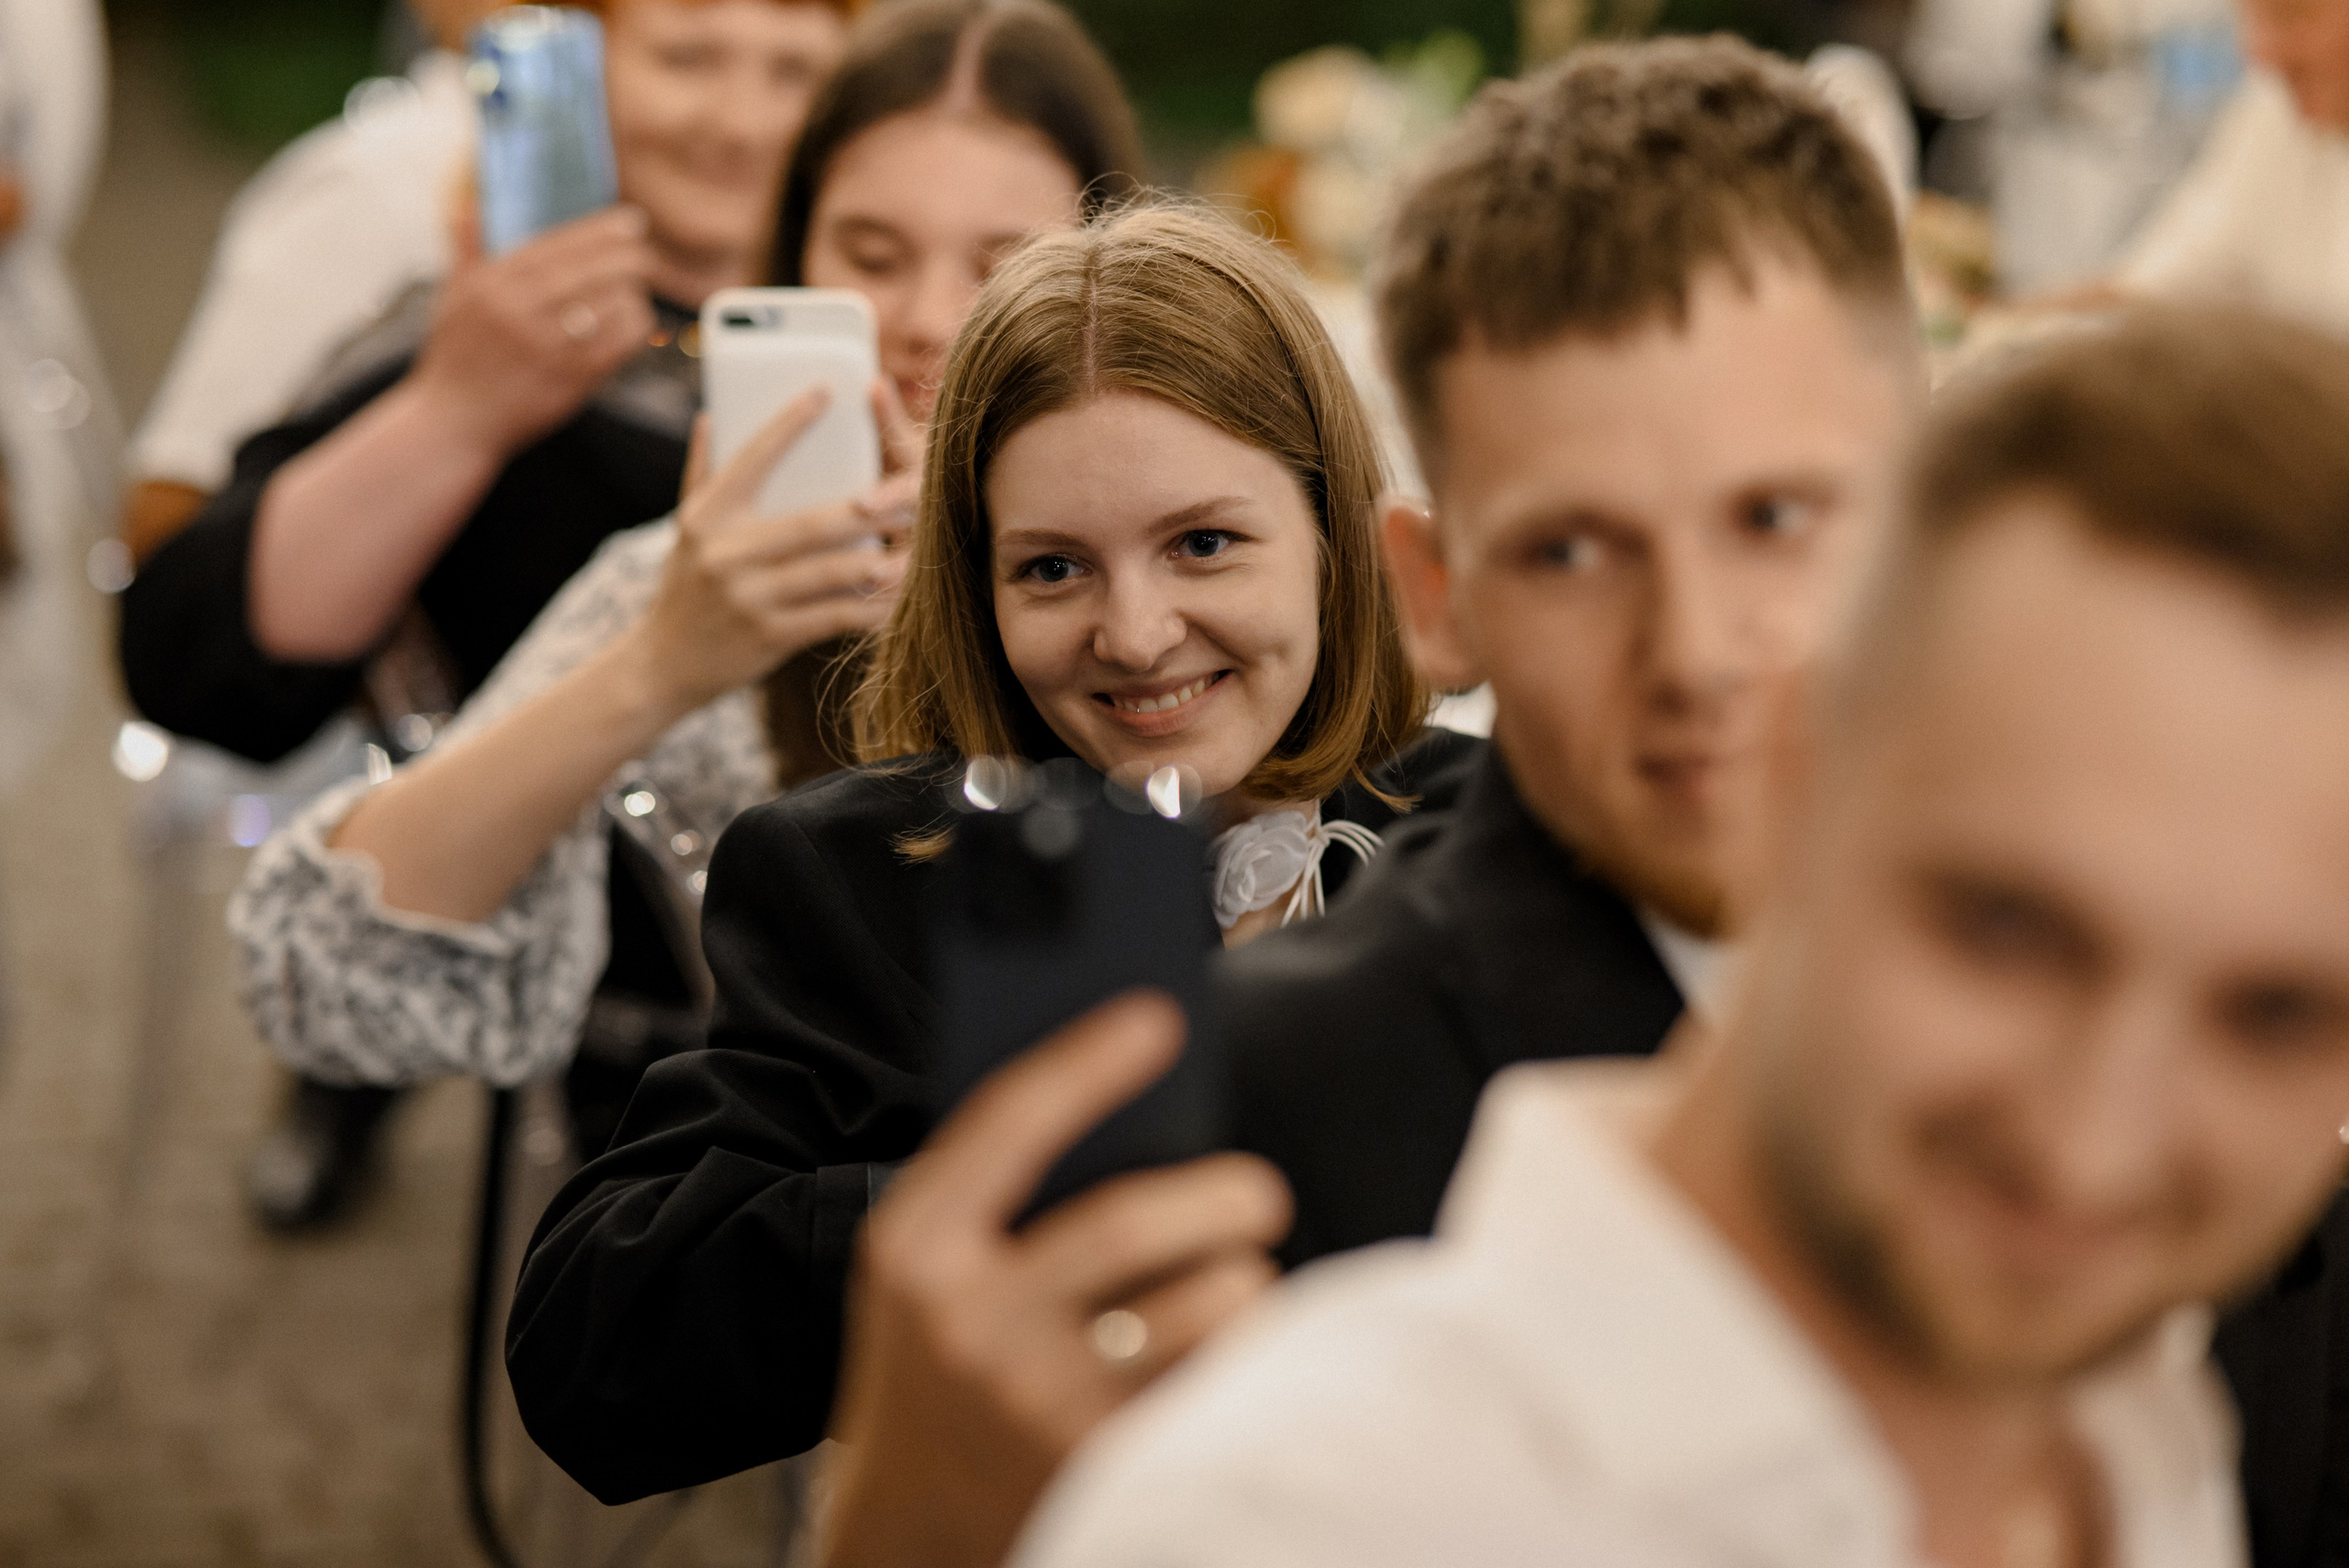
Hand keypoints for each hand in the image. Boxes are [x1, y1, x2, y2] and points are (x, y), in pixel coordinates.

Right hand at [408, 205, 658, 458]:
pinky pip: (616, 345)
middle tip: (647, 256)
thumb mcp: (451, 297)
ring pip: (607, 307)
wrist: (453, 422)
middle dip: (627, 259)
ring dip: (631, 296)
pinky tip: (637, 323)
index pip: (555, 245)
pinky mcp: (567, 381)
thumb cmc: (456, 356)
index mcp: (489, 284)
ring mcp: (543, 348)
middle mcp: (515, 312)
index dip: (599, 231)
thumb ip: (466, 249)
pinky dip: (633, 330)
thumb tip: (469, 204)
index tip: (629, 222)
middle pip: (588, 271)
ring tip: (636, 293)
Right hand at [624, 379, 920, 715]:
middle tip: (912, 493)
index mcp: (709, 516)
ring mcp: (750, 597)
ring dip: (882, 561)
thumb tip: (710, 415)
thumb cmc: (685, 586)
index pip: (753, 458)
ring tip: (917, 548)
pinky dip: (871, 608)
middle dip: (870, 508)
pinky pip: (835, 616)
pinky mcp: (770, 636)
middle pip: (814, 522)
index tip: (826, 392)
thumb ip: (701, 471)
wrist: (663, 663)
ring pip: (833, 571)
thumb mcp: (685, 528)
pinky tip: (898, 599)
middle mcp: (726, 553)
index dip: (790, 423)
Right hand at [822, 993, 1292, 1567]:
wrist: (904, 1544)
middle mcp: (970, 1326)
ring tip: (1228, 1290)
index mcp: (916, 1248)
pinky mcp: (1108, 1473)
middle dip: (1226, 1193)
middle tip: (1254, 1194)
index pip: (1010, 1122)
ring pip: (1214, 1303)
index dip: (1087, 1059)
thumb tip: (1132, 1084)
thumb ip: (1004, 1187)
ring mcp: (1037, 1406)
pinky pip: (1232, 1382)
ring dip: (1243, 1287)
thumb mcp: (929, 1271)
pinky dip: (1250, 1362)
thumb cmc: (936, 1371)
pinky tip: (1230, 1362)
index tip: (1157, 1015)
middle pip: (1137, 1218)